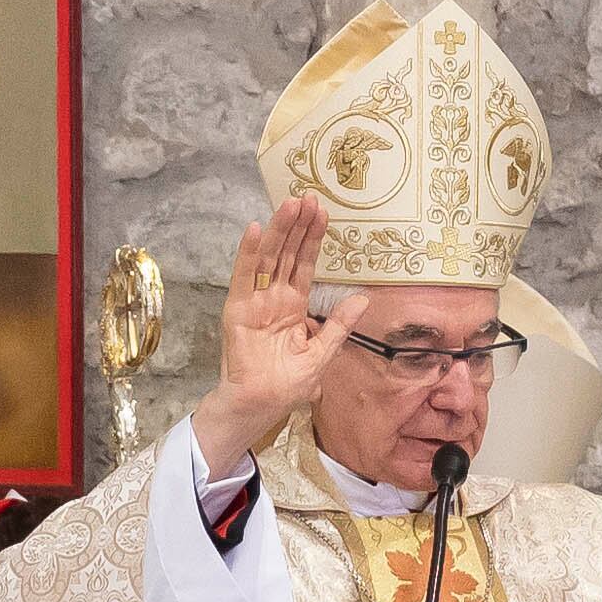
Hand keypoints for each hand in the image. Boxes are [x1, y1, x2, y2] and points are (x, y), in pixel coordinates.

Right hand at [193, 199, 358, 470]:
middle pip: (288, 254)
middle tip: (309, 197)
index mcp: (293, 306)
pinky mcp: (238, 309)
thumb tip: (363, 300)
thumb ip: (338, 325)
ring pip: (268, 258)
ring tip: (290, 204)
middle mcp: (274, 297)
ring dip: (278, 230)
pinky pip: (243, 276)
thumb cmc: (288, 385)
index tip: (322, 212)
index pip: (304, 264)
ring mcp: (255, 301)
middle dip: (298, 226)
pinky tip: (255, 229)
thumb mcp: (322, 353)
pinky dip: (248, 252)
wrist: (261, 404)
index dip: (313, 239)